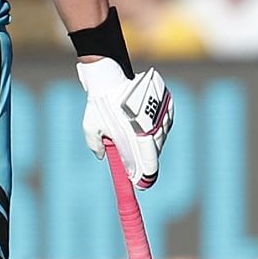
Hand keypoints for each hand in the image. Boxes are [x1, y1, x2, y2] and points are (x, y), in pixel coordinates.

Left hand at [78, 60, 173, 188]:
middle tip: (136, 164)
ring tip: (137, 138)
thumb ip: (97, 146)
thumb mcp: (91, 128)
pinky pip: (165, 123)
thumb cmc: (99, 103)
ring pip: (161, 137)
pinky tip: (145, 125)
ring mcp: (162, 116)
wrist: (110, 75)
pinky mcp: (166, 105)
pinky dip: (158, 128)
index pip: (149, 165)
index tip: (141, 184)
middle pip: (155, 152)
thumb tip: (104, 156)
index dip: (145, 177)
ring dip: (152, 142)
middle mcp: (154, 129)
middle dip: (146, 159)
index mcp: (138, 138)